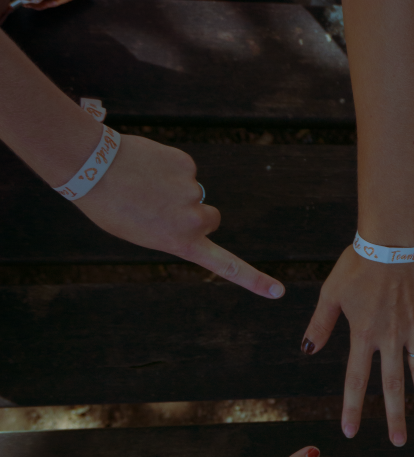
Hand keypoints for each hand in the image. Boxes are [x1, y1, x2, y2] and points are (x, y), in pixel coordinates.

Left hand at [77, 134, 285, 298]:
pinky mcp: (186, 164)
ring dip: (175, 188)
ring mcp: (193, 191)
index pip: (227, 266)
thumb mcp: (140, 233)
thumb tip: (187, 210)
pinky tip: (145, 167)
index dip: (254, 280)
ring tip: (143, 184)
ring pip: (193, 191)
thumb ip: (171, 231)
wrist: (92, 168)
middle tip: (160, 207)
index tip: (278, 291)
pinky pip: (184, 168)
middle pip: (210, 217)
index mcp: (182, 243)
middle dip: (193, 212)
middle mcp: (195, 220)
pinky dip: (168, 166)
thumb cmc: (109, 206)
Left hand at [301, 246, 413, 444]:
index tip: (351, 432)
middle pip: (393, 384)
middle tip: (399, 442)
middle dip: (394, 416)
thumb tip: (306, 352)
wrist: (392, 236)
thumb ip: (320, 325)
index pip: (357, 379)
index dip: (353, 408)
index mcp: (364, 334)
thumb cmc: (358, 263)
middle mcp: (392, 337)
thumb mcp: (331, 293)